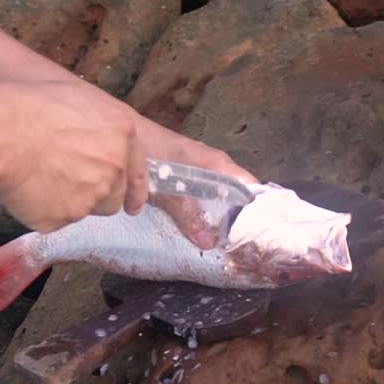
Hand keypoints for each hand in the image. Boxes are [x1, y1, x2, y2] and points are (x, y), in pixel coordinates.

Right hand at [0, 82, 150, 232]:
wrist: (0, 134)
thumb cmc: (29, 108)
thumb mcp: (77, 101)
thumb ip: (100, 130)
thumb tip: (98, 144)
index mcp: (122, 135)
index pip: (138, 171)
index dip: (135, 190)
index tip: (133, 205)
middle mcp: (114, 169)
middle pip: (114, 196)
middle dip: (96, 194)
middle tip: (66, 181)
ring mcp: (91, 197)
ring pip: (86, 209)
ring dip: (70, 201)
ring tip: (40, 177)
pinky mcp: (65, 218)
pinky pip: (56, 219)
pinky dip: (43, 210)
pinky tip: (26, 189)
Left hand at [134, 117, 258, 249]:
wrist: (124, 136)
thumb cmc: (152, 157)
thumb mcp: (171, 190)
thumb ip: (190, 216)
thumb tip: (211, 244)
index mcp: (219, 165)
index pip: (251, 187)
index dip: (258, 210)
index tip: (260, 234)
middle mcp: (215, 167)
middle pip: (238, 196)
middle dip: (240, 220)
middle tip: (243, 246)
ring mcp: (202, 172)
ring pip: (221, 198)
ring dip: (223, 218)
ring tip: (227, 243)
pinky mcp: (188, 178)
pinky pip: (205, 197)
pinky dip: (207, 212)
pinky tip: (204, 230)